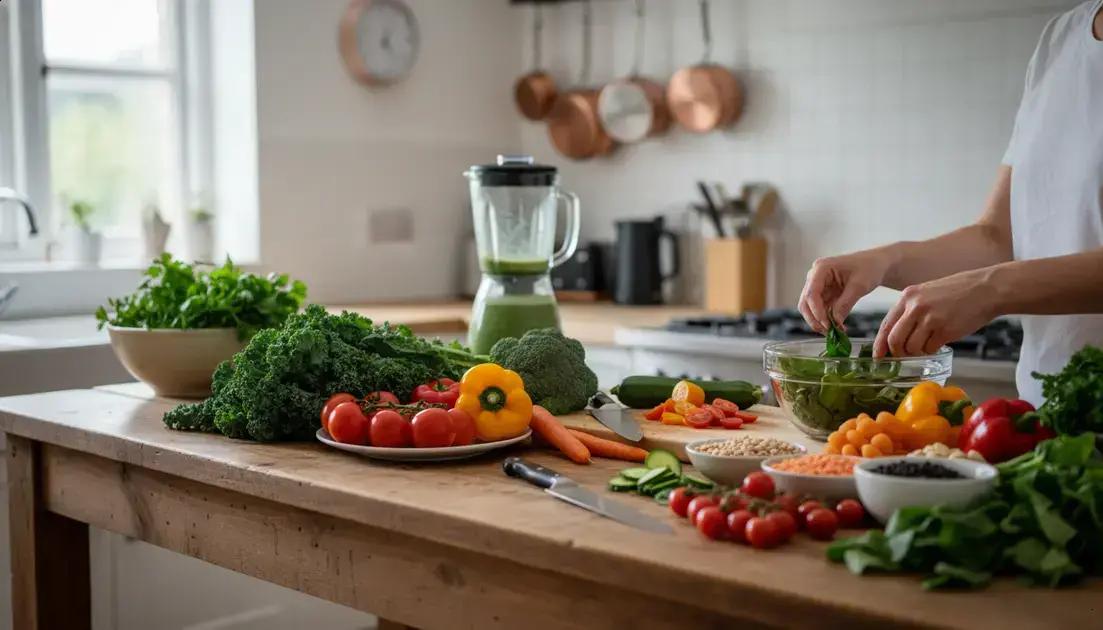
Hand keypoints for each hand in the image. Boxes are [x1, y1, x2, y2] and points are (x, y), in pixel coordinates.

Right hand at [799, 250, 892, 332]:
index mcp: (821, 268)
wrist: (875, 265)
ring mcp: (818, 286)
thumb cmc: (869, 268)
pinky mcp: (823, 295)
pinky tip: (837, 327)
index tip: (827, 325)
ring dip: (819, 322)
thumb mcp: (859, 286)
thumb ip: (845, 304)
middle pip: (805, 302)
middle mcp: (815, 277)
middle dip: (815, 319)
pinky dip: (826, 320)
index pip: (811, 293)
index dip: (816, 311)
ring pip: (810, 309)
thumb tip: (834, 322)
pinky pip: (820, 310)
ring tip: (834, 332)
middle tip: (828, 333)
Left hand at [874, 269, 999, 357]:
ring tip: (927, 345)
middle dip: (898, 353)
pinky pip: (930, 349)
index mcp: (908, 297)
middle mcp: (915, 307)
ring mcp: (930, 318)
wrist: (986, 288)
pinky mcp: (945, 330)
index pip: (886, 325)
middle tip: (905, 356)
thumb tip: (895, 336)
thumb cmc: (958, 292)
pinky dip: (932, 350)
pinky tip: (939, 342)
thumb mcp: (927, 293)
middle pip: (895, 340)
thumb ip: (910, 310)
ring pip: (912, 347)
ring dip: (917, 352)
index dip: (880, 345)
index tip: (878, 356)